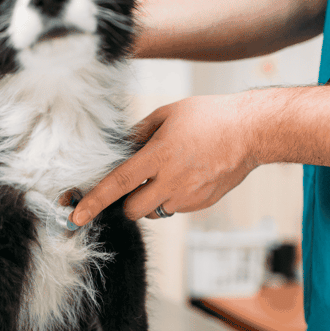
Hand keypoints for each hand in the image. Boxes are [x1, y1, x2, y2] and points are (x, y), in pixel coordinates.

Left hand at [70, 94, 260, 225]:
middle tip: (133, 184)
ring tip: (167, 173)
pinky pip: (174, 209)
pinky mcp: (201, 204)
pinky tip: (186, 175)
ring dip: (150, 199)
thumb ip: (138, 133)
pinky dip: (171, 198)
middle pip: (132, 210)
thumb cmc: (210, 116)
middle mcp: (172, 180)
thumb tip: (118, 149)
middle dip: (125, 203)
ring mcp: (188, 196)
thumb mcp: (167, 114)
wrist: (252, 131)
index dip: (95, 201)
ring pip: (154, 211)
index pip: (118, 183)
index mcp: (159, 155)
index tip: (77, 216)